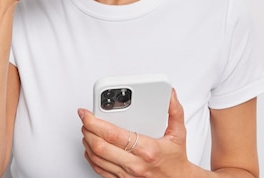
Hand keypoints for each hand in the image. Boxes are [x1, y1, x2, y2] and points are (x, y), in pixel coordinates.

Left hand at [79, 89, 195, 177]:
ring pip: (96, 158)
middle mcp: (134, 164)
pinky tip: (90, 147)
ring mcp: (126, 174)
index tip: (87, 113)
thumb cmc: (176, 160)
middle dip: (87, 130)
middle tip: (85, 119)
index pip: (113, 134)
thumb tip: (170, 94)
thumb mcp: (179, 134)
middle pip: (99, 146)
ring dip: (87, 142)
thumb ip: (174, 111)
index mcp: (147, 149)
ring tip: (87, 130)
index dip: (95, 122)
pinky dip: (90, 156)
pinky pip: (99, 169)